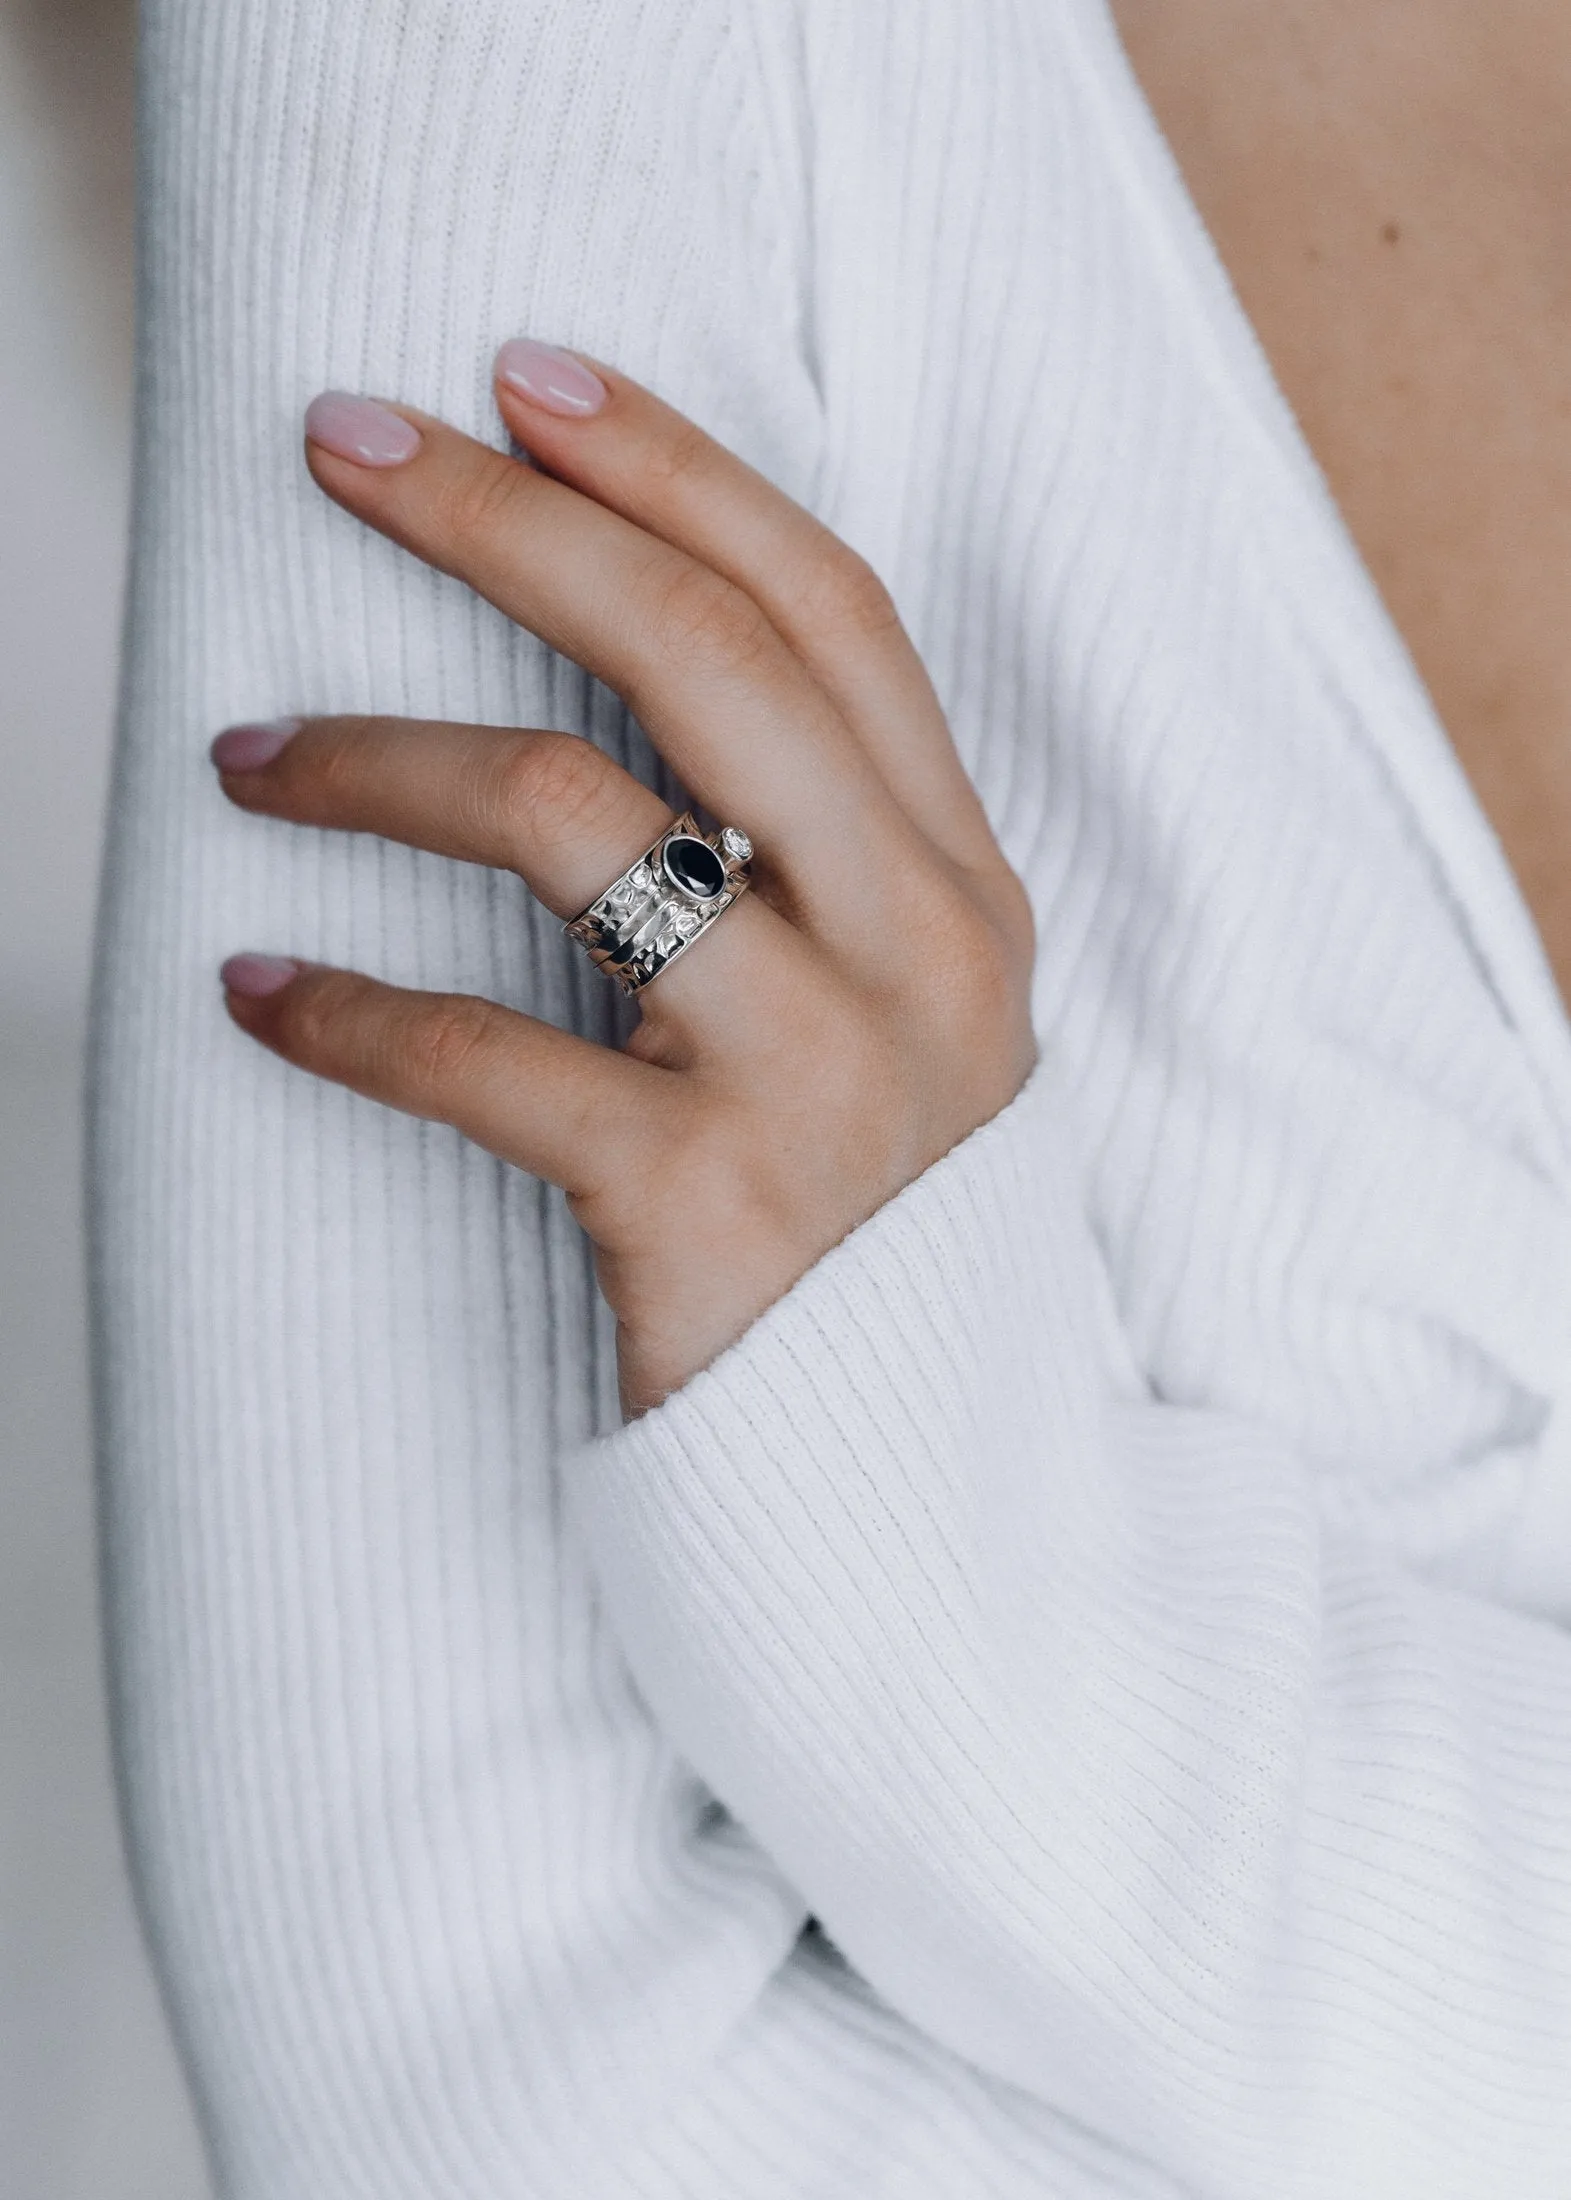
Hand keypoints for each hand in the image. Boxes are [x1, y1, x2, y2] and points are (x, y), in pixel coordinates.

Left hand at [214, 344, 1035, 1412]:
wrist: (908, 1495)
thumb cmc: (864, 1227)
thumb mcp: (890, 1019)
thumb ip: (812, 860)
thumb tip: (611, 682)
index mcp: (965, 886)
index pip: (827, 612)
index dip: (674, 471)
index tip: (522, 377)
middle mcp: (921, 953)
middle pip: (703, 657)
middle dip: (508, 521)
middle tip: (339, 445)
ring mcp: (825, 1078)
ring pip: (571, 818)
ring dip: (374, 758)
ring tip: (244, 757)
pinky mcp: (710, 1209)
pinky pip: (482, 1056)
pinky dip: (339, 1012)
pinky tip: (254, 995)